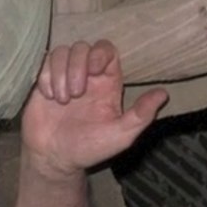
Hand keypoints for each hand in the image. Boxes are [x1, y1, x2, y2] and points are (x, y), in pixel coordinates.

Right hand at [20, 40, 168, 175]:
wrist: (54, 158)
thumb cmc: (89, 149)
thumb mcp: (120, 136)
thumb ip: (140, 115)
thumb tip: (163, 94)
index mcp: (106, 83)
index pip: (106, 50)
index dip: (100, 53)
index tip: (93, 71)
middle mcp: (85, 76)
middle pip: (82, 47)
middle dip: (77, 67)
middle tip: (75, 95)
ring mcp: (63, 78)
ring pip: (62, 53)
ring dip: (60, 73)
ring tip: (61, 100)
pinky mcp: (44, 82)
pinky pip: (43, 64)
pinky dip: (45, 78)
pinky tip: (49, 97)